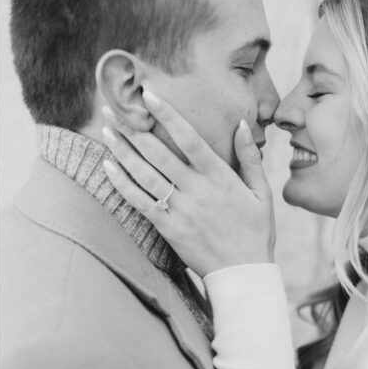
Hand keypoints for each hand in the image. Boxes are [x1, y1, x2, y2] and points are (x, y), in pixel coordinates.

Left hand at [100, 89, 275, 276]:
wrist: (243, 273)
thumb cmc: (256, 231)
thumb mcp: (261, 192)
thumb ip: (250, 157)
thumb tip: (241, 123)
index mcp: (219, 176)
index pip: (189, 137)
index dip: (167, 114)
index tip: (148, 95)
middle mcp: (197, 189)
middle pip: (158, 152)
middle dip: (133, 129)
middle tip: (112, 109)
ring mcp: (180, 209)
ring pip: (144, 174)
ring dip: (122, 151)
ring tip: (106, 131)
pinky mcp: (167, 227)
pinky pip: (139, 202)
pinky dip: (122, 184)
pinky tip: (108, 166)